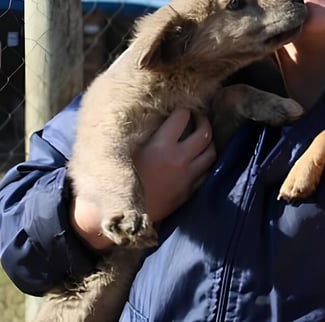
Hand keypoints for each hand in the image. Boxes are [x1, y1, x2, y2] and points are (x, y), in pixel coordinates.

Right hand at [72, 108, 215, 249]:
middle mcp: (178, 160)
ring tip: (202, 138)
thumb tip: (149, 115)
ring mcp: (186, 177)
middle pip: (204, 134)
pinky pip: (206, 173)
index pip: (181, 118)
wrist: (117, 215)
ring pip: (210, 154)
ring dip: (208, 142)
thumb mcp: (123, 150)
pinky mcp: (188, 193)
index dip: (183, 110)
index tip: (181, 109)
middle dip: (203, 121)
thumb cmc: (114, 178)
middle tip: (197, 118)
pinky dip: (205, 163)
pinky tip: (199, 160)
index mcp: (161, 146)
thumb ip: (140, 133)